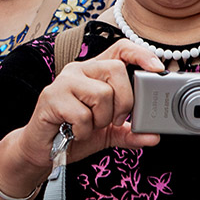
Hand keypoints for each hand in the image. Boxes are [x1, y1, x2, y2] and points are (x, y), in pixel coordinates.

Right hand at [9, 39, 164, 181]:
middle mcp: (79, 70)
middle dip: (124, 101)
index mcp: (95, 72)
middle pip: (115, 70)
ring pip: (101, 93)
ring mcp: (64, 82)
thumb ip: (129, 133)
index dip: (141, 54)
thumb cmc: (73, 134)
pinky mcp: (51, 97)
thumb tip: (153, 136)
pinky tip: (74, 132)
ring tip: (88, 126)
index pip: (120, 49)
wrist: (42, 150)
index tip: (157, 69)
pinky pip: (82, 114)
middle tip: (115, 119)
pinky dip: (83, 130)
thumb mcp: (108, 134)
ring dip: (101, 119)